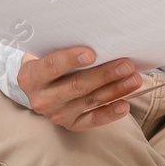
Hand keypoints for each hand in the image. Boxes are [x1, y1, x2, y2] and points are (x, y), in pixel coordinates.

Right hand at [17, 47, 142, 130]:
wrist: (35, 88)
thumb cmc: (46, 63)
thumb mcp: (45, 53)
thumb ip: (62, 48)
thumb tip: (97, 40)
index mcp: (31, 76)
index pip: (52, 66)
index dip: (71, 59)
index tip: (92, 53)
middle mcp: (42, 99)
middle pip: (76, 86)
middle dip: (104, 75)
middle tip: (126, 65)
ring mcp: (57, 114)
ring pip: (89, 101)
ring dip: (114, 90)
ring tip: (133, 79)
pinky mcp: (70, 125)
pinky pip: (93, 120)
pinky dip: (110, 113)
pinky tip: (124, 105)